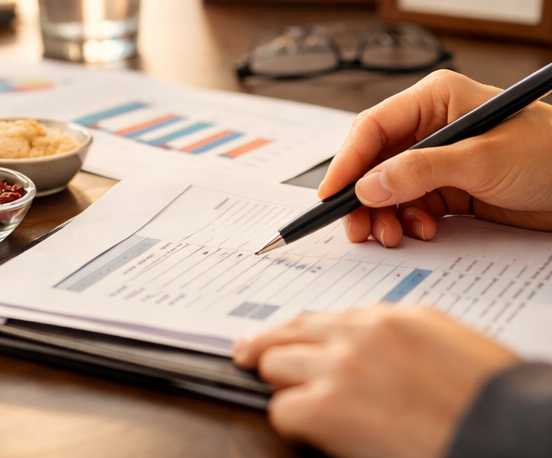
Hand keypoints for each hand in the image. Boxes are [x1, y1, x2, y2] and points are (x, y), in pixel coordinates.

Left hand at [233, 306, 519, 457]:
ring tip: (286, 398)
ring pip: (275, 361)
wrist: (506, 436)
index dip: (307, 336)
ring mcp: (340, 366)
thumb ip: (404, 338)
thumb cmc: (488, 403)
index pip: (328, 319)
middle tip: (249, 354)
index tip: (291, 342)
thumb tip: (376, 345)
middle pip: (291, 331)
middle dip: (274, 348)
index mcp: (393, 317)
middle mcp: (361, 333)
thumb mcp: (450, 347)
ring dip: (280, 382)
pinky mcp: (327, 407)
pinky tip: (304, 430)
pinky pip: (282, 408)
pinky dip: (289, 422)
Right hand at [318, 70, 551, 248]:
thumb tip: (367, 186)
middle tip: (356, 227)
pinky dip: (409, 220)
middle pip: (376, 159)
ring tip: (391, 236)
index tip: (331, 194)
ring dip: (385, 213)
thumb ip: (420, 172)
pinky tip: (420, 231)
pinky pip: (413, 203)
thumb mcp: (481, 160)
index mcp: (434, 99)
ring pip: (390, 185)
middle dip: (364, 195)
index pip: (373, 126)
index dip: (347, 161)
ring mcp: (440, 157)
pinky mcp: (452, 186)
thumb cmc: (551, 153)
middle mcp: (431, 125)